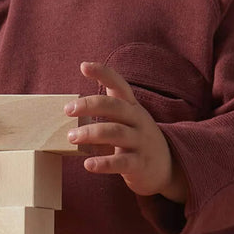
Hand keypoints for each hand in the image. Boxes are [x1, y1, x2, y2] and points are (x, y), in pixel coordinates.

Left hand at [66, 62, 187, 201]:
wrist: (166, 168)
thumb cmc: (137, 140)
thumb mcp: (129, 120)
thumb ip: (108, 109)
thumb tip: (73, 105)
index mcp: (132, 108)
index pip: (119, 85)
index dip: (103, 74)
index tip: (84, 66)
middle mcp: (138, 120)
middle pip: (115, 106)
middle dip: (90, 105)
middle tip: (67, 110)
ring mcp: (141, 142)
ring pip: (115, 132)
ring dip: (91, 133)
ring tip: (71, 137)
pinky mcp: (140, 164)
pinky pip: (121, 162)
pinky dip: (103, 163)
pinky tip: (88, 164)